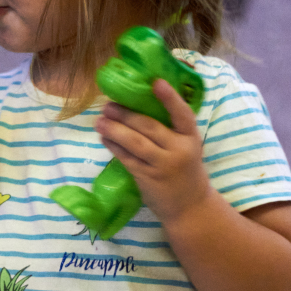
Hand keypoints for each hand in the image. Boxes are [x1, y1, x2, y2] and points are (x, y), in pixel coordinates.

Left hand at [95, 78, 211, 224]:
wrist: (190, 207)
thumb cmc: (186, 170)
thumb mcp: (188, 147)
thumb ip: (171, 130)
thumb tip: (140, 104)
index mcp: (191, 138)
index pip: (183, 114)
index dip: (170, 98)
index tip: (156, 82)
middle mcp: (179, 150)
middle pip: (149, 127)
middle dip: (126, 114)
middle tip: (108, 105)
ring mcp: (163, 165)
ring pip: (135, 142)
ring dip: (114, 130)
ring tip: (99, 121)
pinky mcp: (148, 178)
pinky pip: (127, 158)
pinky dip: (114, 147)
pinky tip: (104, 138)